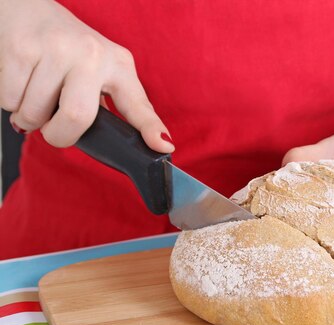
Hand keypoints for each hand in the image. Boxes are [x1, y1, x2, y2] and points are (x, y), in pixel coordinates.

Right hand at [0, 0, 172, 151]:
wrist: (25, 7)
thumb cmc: (66, 50)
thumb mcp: (100, 71)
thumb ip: (113, 105)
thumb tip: (135, 145)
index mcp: (118, 66)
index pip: (138, 104)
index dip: (151, 129)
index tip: (164, 147)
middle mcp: (93, 55)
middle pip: (76, 117)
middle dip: (58, 136)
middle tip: (53, 130)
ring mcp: (57, 49)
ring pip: (35, 114)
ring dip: (28, 118)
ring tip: (34, 97)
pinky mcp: (22, 47)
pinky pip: (9, 100)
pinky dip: (10, 103)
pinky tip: (20, 83)